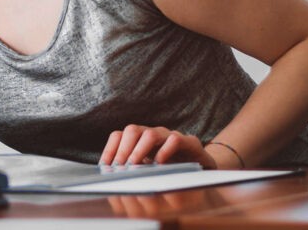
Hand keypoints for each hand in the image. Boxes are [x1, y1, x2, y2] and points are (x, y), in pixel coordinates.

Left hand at [101, 124, 216, 169]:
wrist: (202, 165)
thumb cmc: (172, 167)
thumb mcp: (149, 168)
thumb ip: (134, 169)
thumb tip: (113, 177)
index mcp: (139, 139)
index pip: (119, 136)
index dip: (110, 149)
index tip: (105, 166)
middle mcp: (153, 134)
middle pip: (132, 130)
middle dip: (123, 149)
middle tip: (119, 166)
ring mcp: (169, 136)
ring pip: (150, 133)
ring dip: (139, 149)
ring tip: (135, 165)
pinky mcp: (188, 142)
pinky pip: (174, 140)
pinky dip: (165, 150)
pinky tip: (160, 163)